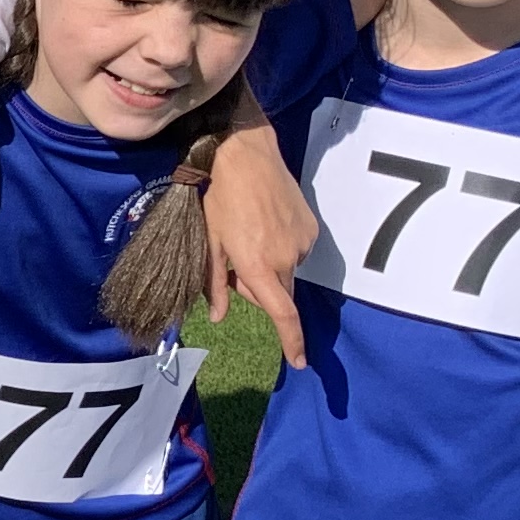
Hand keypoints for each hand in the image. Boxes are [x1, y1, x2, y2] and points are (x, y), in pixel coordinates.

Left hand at [202, 116, 317, 371]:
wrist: (246, 157)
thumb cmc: (218, 199)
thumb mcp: (208, 242)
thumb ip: (214, 283)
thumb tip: (220, 316)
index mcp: (258, 266)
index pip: (282, 314)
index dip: (291, 341)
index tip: (299, 362)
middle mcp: (286, 258)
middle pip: (278, 295)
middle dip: (259, 291)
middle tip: (233, 264)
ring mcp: (302, 243)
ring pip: (287, 273)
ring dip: (270, 268)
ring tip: (248, 235)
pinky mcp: (311, 229)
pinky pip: (296, 252)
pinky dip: (281, 249)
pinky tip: (265, 224)